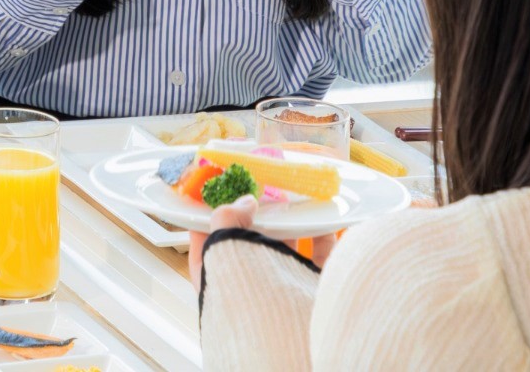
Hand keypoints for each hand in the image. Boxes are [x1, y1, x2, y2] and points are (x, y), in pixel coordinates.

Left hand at [186, 196, 336, 289]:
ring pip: (285, 248)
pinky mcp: (311, 289)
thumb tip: (244, 202)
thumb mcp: (223, 252)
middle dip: (258, 215)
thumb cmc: (248, 301)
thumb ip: (227, 221)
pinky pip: (318, 258)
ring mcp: (281, 288)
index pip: (207, 244)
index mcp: (216, 281)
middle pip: (250, 242)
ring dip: (291, 223)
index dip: (211, 217)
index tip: (221, 191)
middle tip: (264, 189)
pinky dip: (322, 236)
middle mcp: (248, 285)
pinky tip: (322, 218)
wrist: (290, 340)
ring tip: (294, 199)